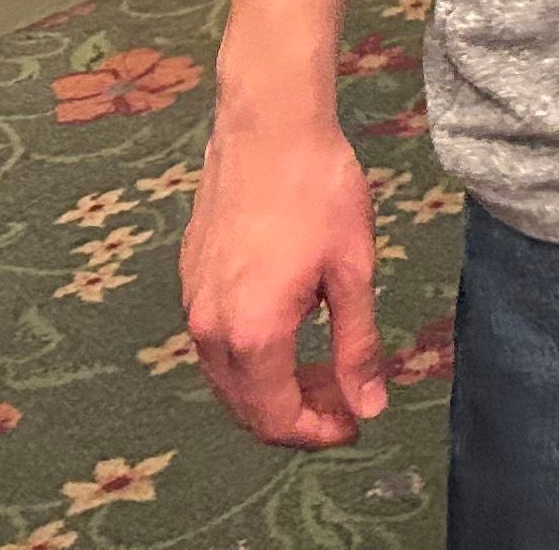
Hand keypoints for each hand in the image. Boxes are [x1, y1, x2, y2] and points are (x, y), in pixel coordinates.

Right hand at [181, 116, 388, 447]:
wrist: (268, 126)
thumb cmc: (318, 192)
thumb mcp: (353, 271)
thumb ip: (357, 347)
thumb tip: (368, 407)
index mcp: (251, 334)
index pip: (275, 418)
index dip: (317, 432)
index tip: (355, 422)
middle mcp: (209, 330)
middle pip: (246, 407)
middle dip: (298, 413)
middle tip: (347, 396)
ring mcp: (193, 304)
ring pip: (229, 377)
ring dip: (274, 386)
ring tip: (326, 366)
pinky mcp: (190, 279)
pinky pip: (217, 343)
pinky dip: (253, 356)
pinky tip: (293, 329)